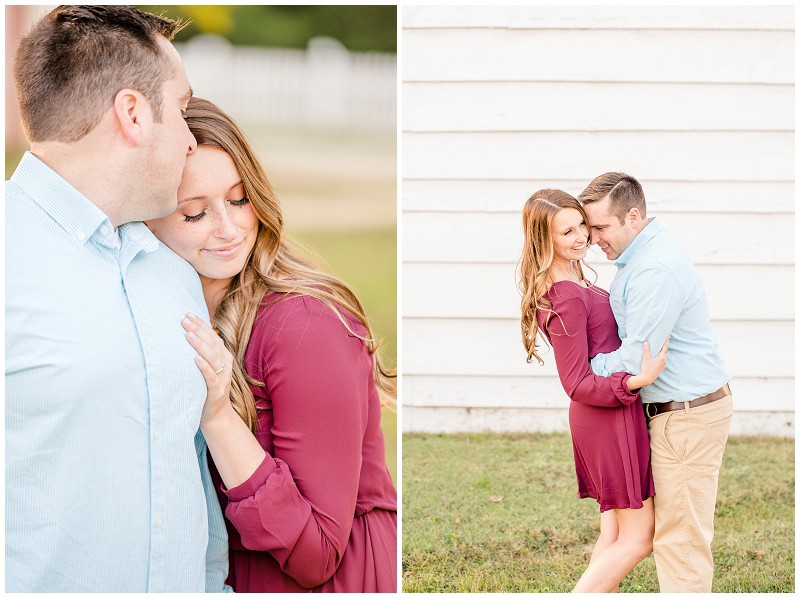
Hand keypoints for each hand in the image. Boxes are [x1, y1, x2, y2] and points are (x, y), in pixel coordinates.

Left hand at [182, 313, 233, 428]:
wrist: (217, 417)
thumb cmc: (207, 390)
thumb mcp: (207, 370)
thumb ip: (203, 355)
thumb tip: (186, 336)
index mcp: (224, 358)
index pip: (213, 336)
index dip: (201, 325)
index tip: (188, 314)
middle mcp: (225, 365)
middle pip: (212, 343)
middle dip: (198, 330)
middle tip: (183, 320)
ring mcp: (223, 378)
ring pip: (212, 357)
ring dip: (200, 345)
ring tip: (188, 335)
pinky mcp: (217, 391)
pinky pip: (211, 377)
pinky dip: (204, 367)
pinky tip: (196, 359)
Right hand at [633, 337, 669, 387]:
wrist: (647, 379)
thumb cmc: (646, 368)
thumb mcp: (645, 358)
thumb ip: (646, 350)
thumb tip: (646, 342)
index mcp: (661, 358)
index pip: (665, 347)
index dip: (666, 341)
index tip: (668, 336)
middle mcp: (664, 361)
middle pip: (665, 351)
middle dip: (664, 346)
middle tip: (662, 341)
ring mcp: (664, 365)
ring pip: (664, 356)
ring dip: (662, 352)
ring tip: (659, 348)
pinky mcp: (662, 368)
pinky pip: (663, 360)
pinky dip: (661, 356)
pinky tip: (657, 356)